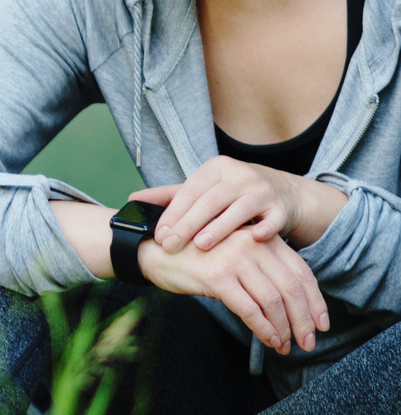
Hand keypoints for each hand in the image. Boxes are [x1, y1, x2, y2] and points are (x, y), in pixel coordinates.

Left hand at [130, 156, 307, 252]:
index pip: (189, 192)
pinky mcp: (281, 206)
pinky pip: (273, 219)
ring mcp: (262, 189)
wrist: (281, 191)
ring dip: (220, 228)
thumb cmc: (231, 193)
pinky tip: (255, 240)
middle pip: (210, 201)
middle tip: (171, 246)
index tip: (159, 236)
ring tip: (201, 245)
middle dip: (188, 225)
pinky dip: (265, 228)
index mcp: (215, 169)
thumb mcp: (202, 189)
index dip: (173, 215)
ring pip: (239, 209)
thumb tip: (133, 199)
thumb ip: (169, 196)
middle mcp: (238, 175)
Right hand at [138, 229, 329, 353]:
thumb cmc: (194, 253)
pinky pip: (250, 309)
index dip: (315, 300)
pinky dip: (264, 329)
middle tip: (308, 342)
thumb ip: (260, 266)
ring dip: (285, 328)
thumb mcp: (233, 252)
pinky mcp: (217, 277)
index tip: (320, 322)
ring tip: (286, 346)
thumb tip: (290, 302)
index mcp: (260, 237)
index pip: (300, 270)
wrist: (154, 248)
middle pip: (291, 287)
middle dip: (304, 319)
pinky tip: (269, 340)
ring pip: (273, 300)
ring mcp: (234, 259)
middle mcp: (252, 245)